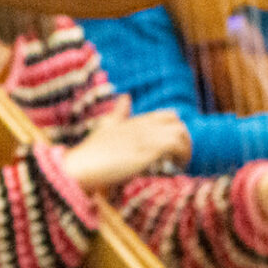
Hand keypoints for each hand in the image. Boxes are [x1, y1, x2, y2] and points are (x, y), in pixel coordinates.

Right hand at [61, 101, 191, 191]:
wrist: (81, 165)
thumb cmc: (91, 151)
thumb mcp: (106, 126)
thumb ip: (119, 113)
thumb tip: (126, 97)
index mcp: (135, 120)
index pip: (168, 116)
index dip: (175, 131)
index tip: (173, 149)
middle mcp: (144, 125)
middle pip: (178, 124)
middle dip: (184, 141)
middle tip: (178, 160)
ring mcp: (147, 136)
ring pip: (182, 134)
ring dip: (185, 151)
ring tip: (179, 166)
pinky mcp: (149, 150)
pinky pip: (177, 146)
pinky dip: (182, 158)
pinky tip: (175, 169)